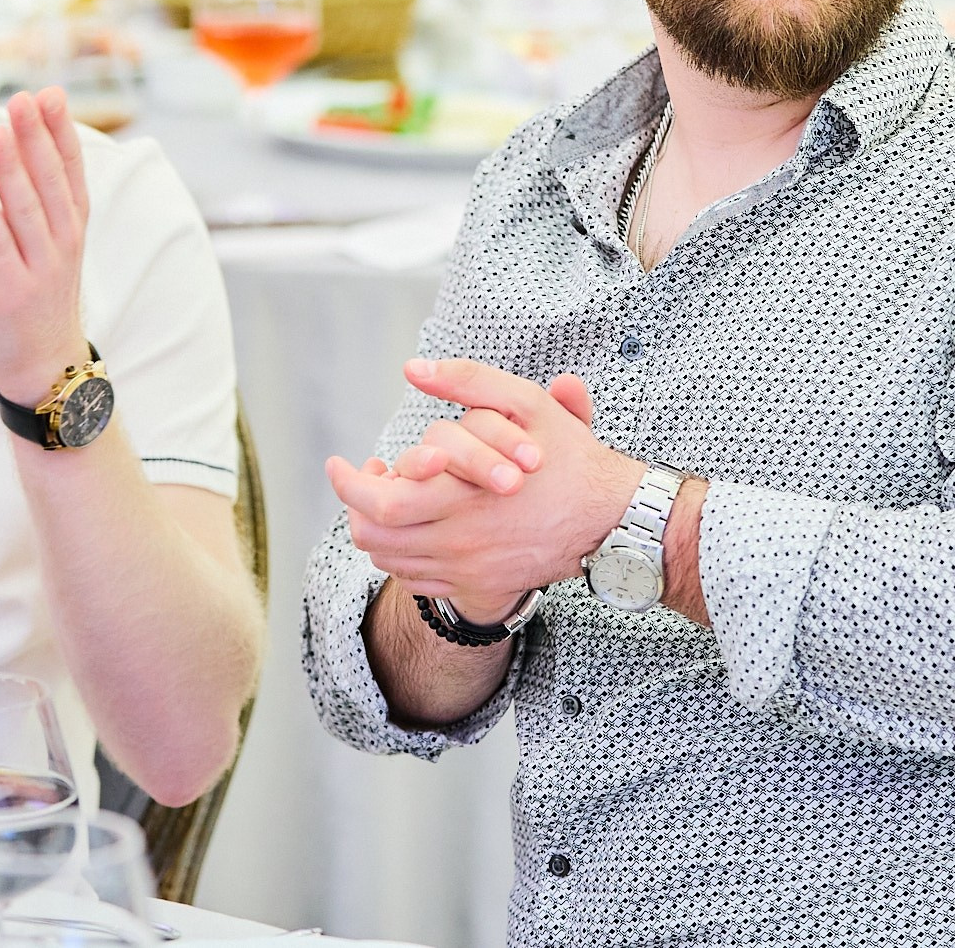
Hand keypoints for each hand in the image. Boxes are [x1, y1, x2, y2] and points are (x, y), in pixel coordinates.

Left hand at [0, 88, 90, 403]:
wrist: (47, 367)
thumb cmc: (43, 298)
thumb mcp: (53, 246)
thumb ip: (42, 201)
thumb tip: (23, 148)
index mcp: (74, 228)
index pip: (72, 170)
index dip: (62, 131)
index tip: (51, 93)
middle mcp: (64, 243)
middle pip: (51, 181)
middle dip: (38, 138)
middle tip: (25, 98)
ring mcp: (41, 267)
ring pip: (27, 208)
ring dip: (12, 167)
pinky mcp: (12, 290)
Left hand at [323, 359, 641, 617]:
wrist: (612, 521)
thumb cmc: (571, 460)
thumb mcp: (527, 406)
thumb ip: (468, 380)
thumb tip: (414, 368)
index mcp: (461, 498)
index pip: (378, 503)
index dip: (348, 482)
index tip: (342, 461)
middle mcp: (458, 542)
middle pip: (373, 537)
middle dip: (354, 506)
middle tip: (359, 478)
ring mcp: (466, 572)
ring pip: (391, 561)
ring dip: (376, 529)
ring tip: (385, 496)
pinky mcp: (477, 586)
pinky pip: (417, 581)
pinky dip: (402, 556)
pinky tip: (412, 526)